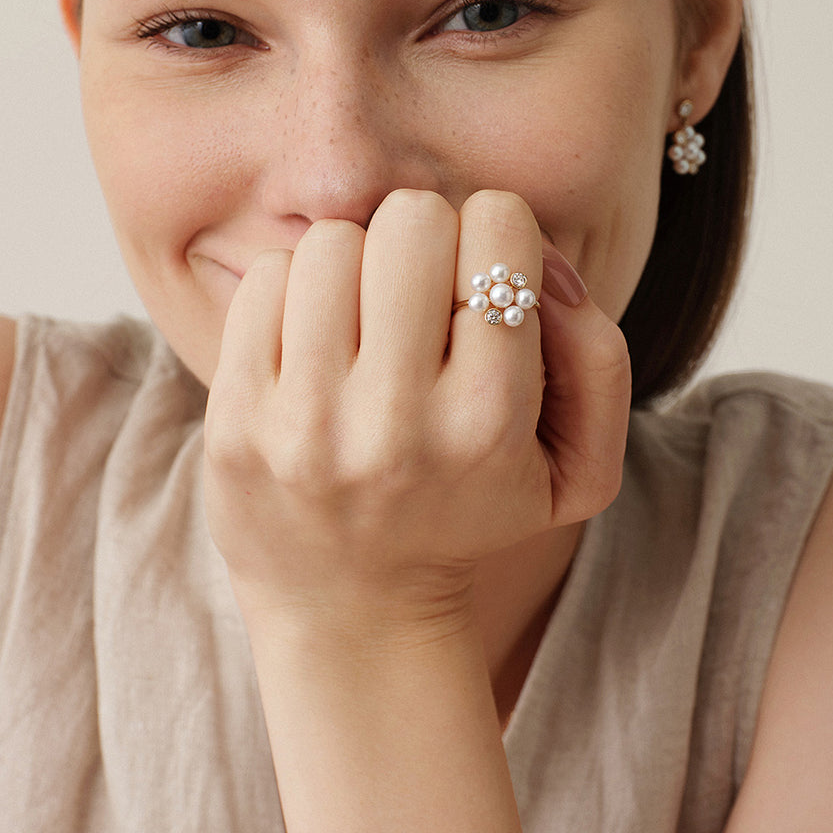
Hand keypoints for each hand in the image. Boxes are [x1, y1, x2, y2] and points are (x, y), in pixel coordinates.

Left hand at [203, 188, 629, 630]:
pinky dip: (294, 293)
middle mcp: (394, 421)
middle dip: (425, 239)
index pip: (498, 226)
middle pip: (411, 219)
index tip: (479, 285)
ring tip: (364, 322)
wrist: (355, 612)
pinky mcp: (234, 420)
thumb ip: (597, 353)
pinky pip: (262, 280)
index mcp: (488, 422)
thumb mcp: (578, 468)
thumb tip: (539, 265)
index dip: (496, 236)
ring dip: (356, 266)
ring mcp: (303, 422)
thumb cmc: (471, 516)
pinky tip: (312, 343)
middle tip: (419, 292)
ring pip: (332, 243)